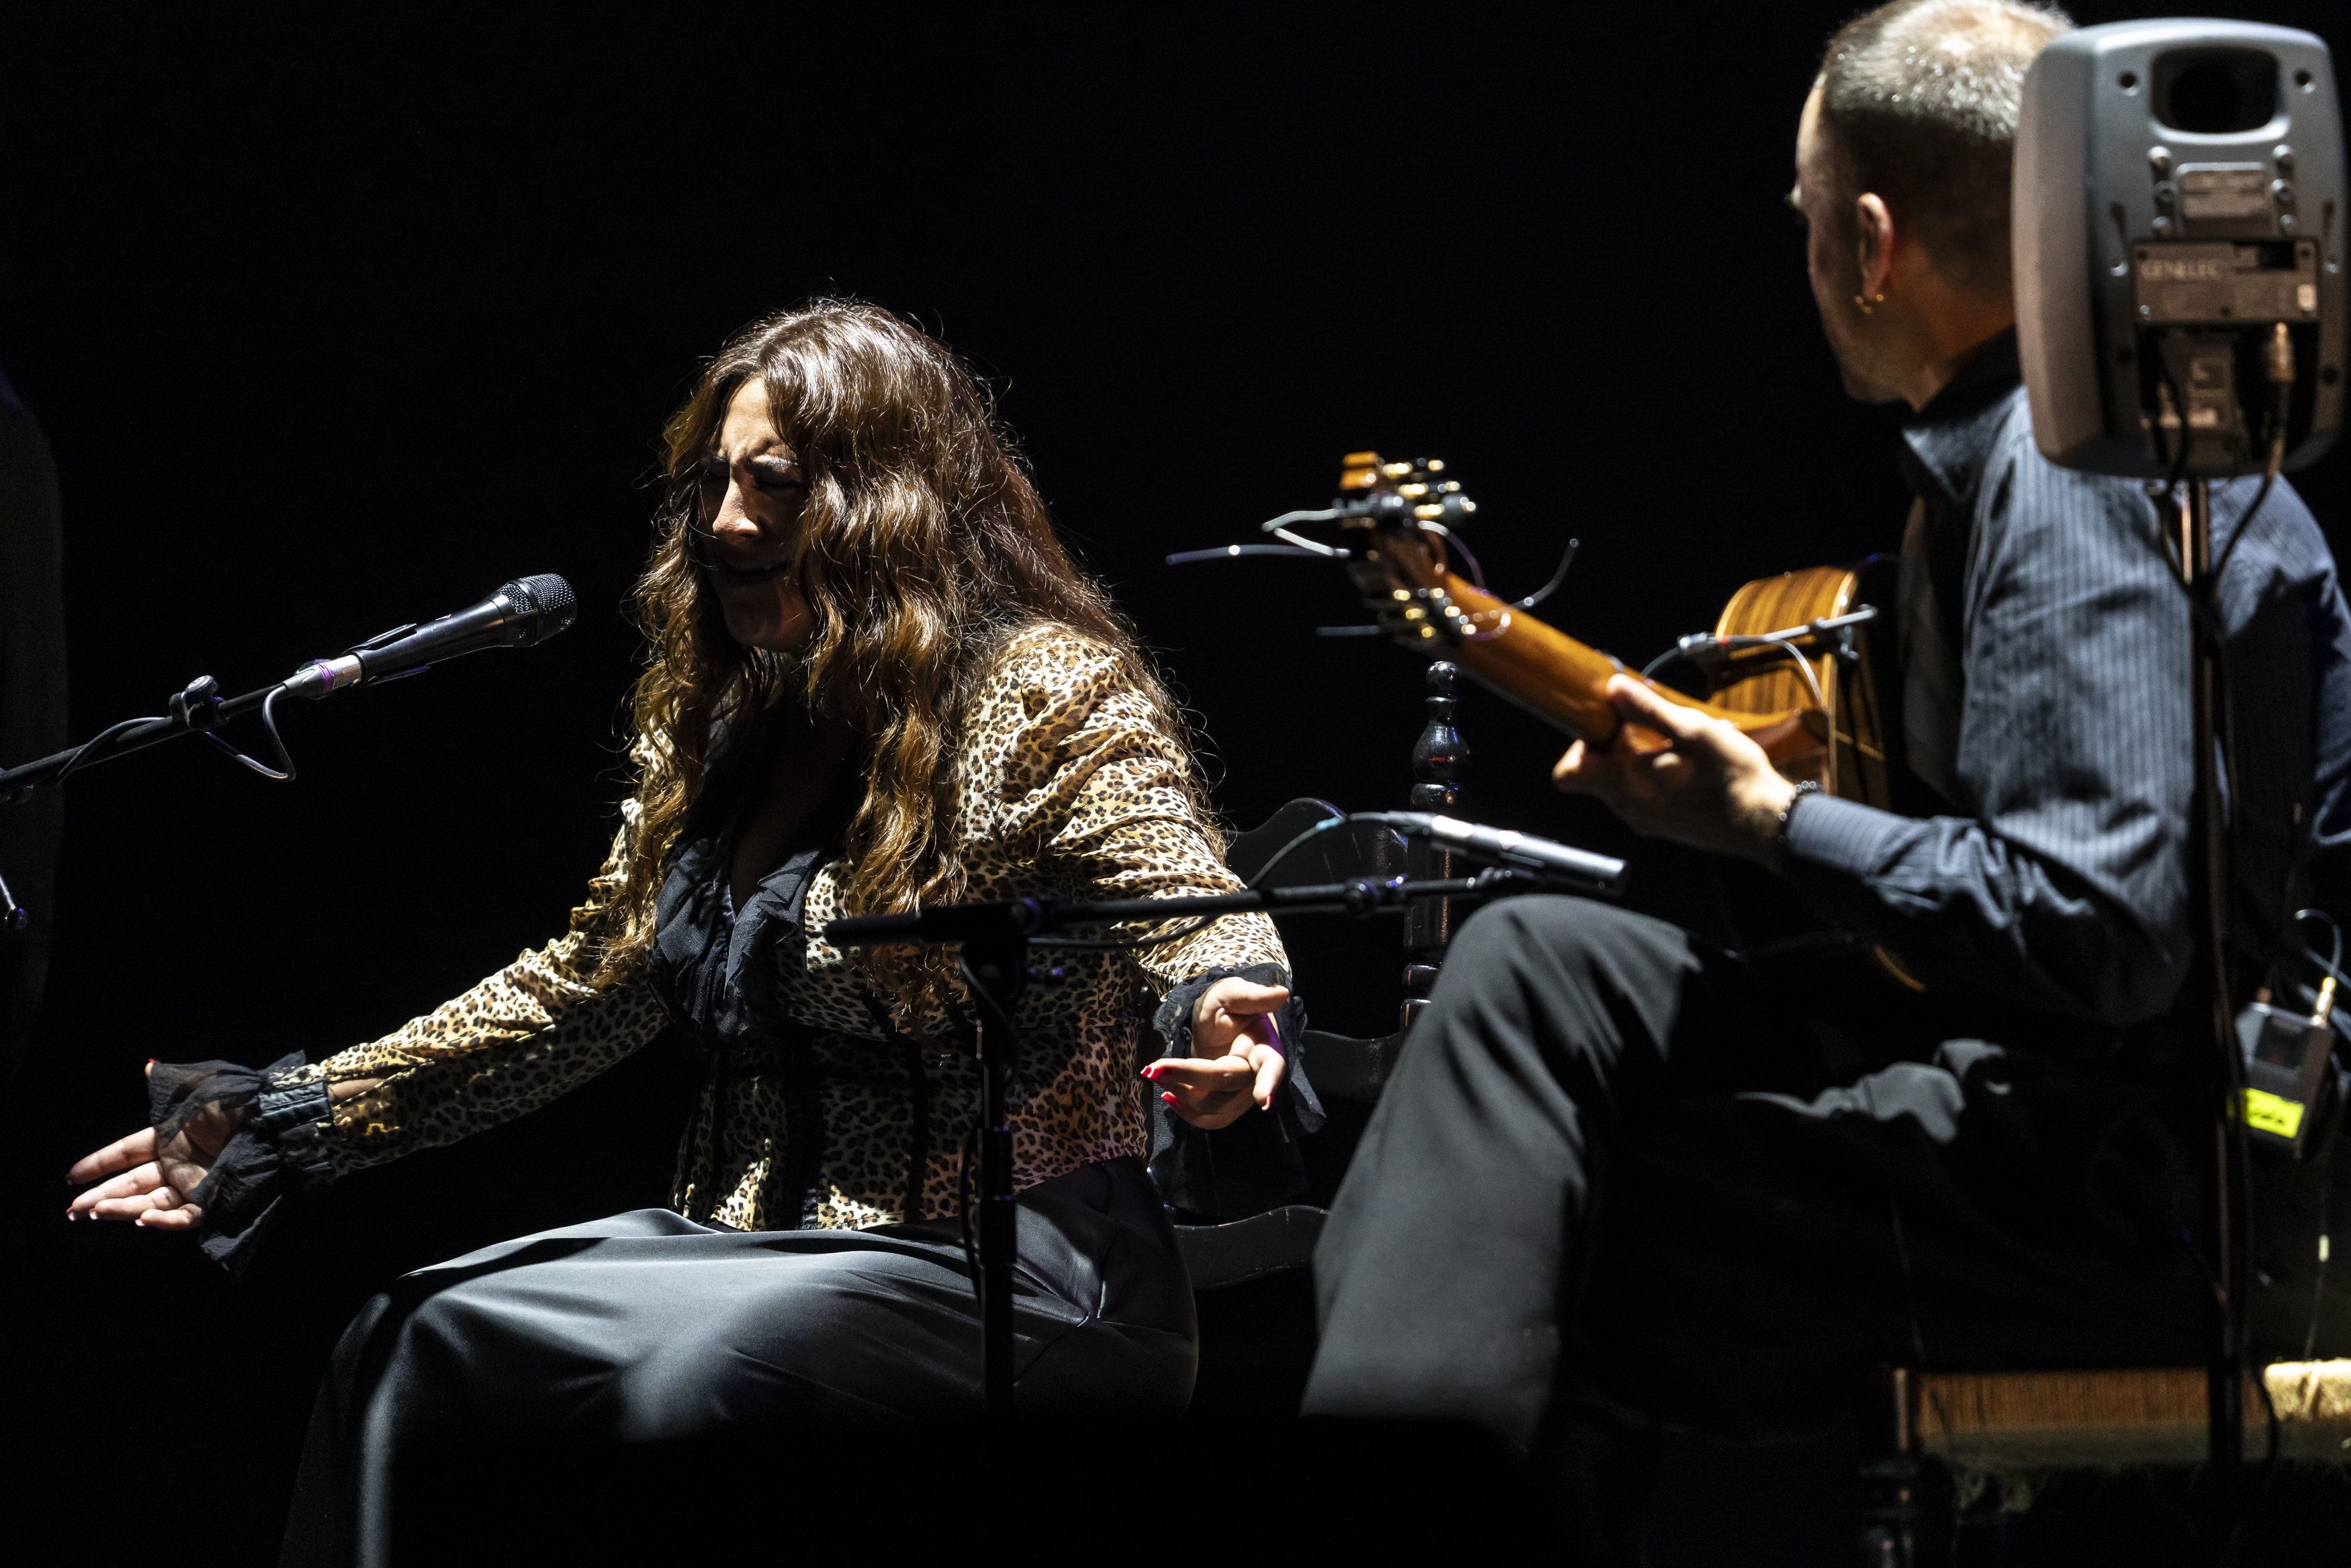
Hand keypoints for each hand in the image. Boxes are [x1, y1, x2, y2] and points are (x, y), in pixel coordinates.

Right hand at [64, 1063, 241, 1229]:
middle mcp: (177, 1163)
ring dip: (122, 1208)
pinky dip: (163, 1220)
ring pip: (150, 1202)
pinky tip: (142, 1218)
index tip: (71, 1176)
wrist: (272, 1121)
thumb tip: (149, 1065)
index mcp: (170, 1137)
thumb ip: (169, 1085)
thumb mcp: (199, 1090)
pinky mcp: (212, 1199)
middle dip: (101, 1196)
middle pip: (132, 1183)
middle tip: (72, 1209)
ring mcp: (193, 1182)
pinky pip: (184, 1216)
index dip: (98, 1164)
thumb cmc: (235, 1103)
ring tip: (94, 1211)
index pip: (126, 1153)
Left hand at [1141, 976, 1291, 1130]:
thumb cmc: (1226, 1006)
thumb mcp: (1232, 993)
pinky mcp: (1227, 1106)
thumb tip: (1282, 993)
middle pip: (1225, 1082)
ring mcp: (1242, 1095)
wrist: (1216, 1024)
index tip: (1263, 1099)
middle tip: (1153, 1068)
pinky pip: (1209, 1121)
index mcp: (1264, 1045)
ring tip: (1154, 1072)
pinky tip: (1167, 1095)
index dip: (1269, 1082)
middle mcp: (1256, 1075)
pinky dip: (1186, 1113)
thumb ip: (1252, 995)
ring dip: (1180, 1092)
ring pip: (1214, 1107)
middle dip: (1188, 1075)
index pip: (1272, 1066)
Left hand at [1552, 675, 1795, 865]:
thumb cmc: (1732, 777)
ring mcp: (1645, 822)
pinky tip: (1686, 768)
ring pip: (1619, 786)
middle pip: (1594, 775)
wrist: (1768, 824)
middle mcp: (1627, 808)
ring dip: (1636, 763)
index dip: (1578, 746)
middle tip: (1648, 730)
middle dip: (1613, 749)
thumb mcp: (1693, 730)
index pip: (1566, 772)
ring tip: (1674, 747)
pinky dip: (1652, 780)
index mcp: (1625, 783)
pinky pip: (1642, 799)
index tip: (1606, 727)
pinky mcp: (1663, 828)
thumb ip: (1649, 709)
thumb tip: (1614, 687)